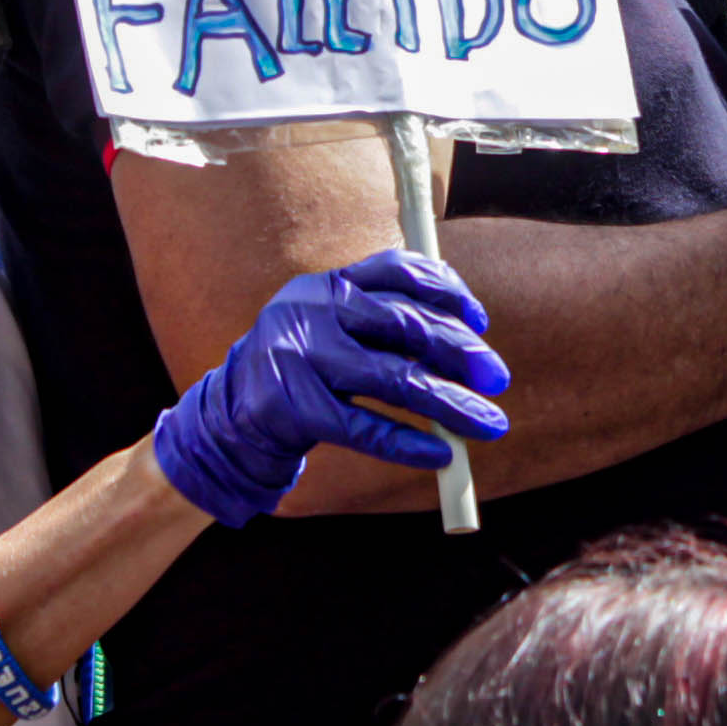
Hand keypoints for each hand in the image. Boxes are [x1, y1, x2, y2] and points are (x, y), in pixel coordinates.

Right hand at [148, 251, 511, 526]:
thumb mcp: (334, 329)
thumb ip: (385, 322)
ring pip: (394, 379)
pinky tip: (440, 455)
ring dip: (450, 403)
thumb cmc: (303, 371)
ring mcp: (301, 359)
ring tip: (489, 423)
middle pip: (404, 324)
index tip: (479, 320)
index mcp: (327, 284)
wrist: (229, 418)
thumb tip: (469, 341)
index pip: (397, 269)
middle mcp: (313, 311)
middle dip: (460, 351)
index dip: (446, 289)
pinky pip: (364, 427)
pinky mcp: (294, 409)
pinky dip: (407, 443)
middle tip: (497, 376)